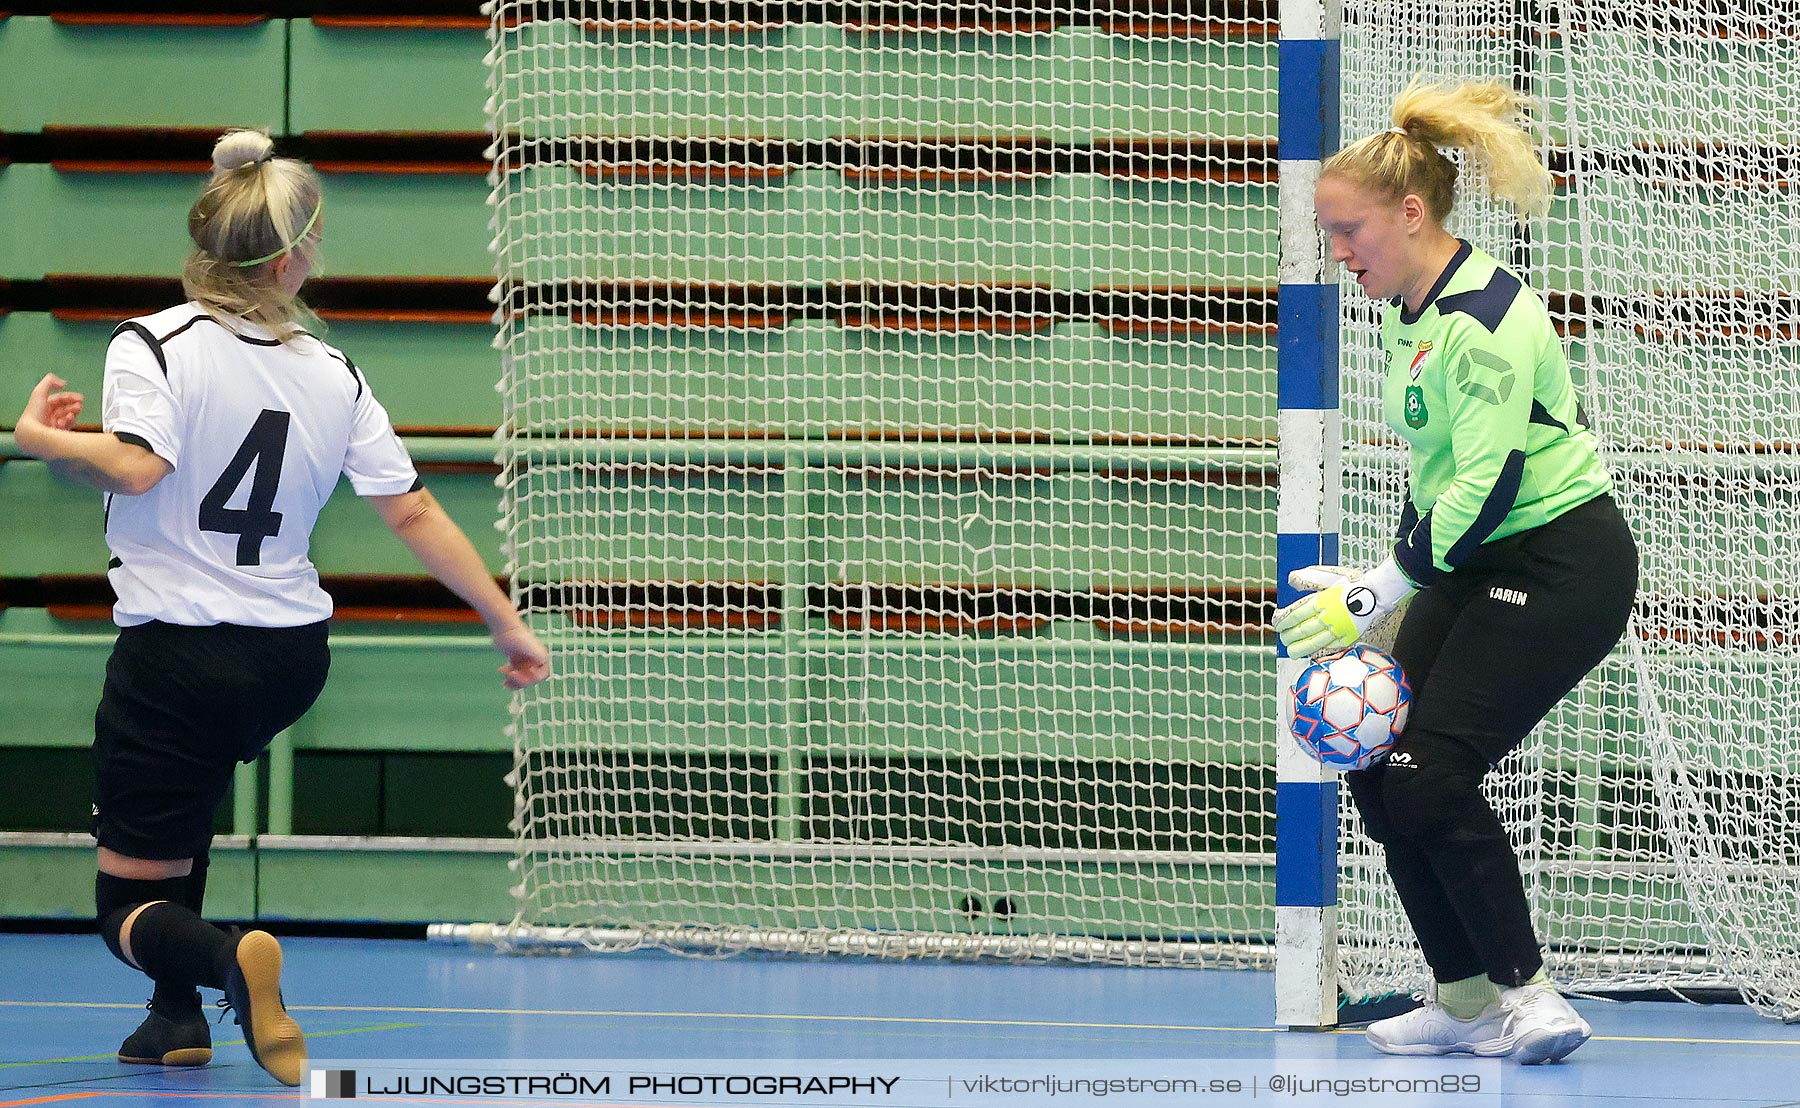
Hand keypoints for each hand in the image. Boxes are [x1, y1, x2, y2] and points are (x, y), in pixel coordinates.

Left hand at [15, 374, 84, 452]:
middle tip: (80, 405)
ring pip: (67, 418)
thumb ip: (50, 382)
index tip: (80, 398)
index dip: (69, 397)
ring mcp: (52, 426)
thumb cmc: (34, 415)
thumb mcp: (39, 392)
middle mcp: (46, 416)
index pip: (59, 400)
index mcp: (42, 406)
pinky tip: (68, 420)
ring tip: (75, 413)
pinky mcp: (57, 435)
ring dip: (73, 414)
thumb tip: (63, 383)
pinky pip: (67, 427)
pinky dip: (69, 423)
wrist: (32, 434)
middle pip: (64, 409)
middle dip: (73, 406)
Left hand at [492, 625, 550, 688]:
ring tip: (503, 673)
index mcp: (542, 659)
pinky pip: (514, 676)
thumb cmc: (520, 637)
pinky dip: (508, 678)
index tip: (520, 673)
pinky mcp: (515, 662)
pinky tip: (501, 671)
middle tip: (510, 674)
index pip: (541, 676)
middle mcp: (535, 662)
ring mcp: (525, 663)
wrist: (506, 629)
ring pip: (522, 679)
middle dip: (520, 680)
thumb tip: (545, 673)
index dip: (532, 678)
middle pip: (530, 679)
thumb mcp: (534, 649)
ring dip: (513, 680)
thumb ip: (541, 660)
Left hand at [1275, 560, 1414, 656]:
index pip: (1295, 614)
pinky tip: (1310, 653)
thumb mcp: (1330, 575)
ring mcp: (1338, 628)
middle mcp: (1328, 616)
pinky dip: (1318, 651)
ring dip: (1300, 647)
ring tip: (1291, 651)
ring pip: (1314, 642)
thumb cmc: (1353, 583)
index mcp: (1321, 600)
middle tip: (1283, 639)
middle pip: (1302, 630)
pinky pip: (1329, 647)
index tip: (1278, 624)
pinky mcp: (1348, 637)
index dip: (1284, 622)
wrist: (1376, 593)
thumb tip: (1292, 579)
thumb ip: (1310, 579)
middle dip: (1289, 636)